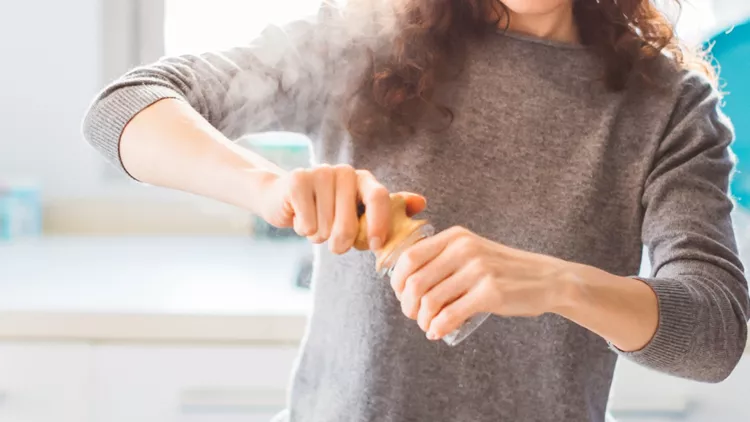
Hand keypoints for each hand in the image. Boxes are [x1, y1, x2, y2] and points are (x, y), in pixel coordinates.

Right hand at [258, 165, 425, 253]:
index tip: (375, 246)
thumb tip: (421, 202)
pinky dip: (304, 230)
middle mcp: (345, 172)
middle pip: (349, 224)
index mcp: (364, 179)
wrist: (285, 198)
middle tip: (334, 242)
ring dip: (319, 236)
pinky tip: (301, 219)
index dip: (379, 224)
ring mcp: (320, 172)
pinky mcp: (297, 179)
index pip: (379, 198)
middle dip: (341, 243)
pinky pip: (307, 223)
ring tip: (315, 224)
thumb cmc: (328, 211)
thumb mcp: (359, 213)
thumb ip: (389, 211)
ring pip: (326, 227)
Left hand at [390, 226, 570, 339]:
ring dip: (423, 319)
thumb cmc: (504, 270)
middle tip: (414, 315)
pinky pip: (450, 315)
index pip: (410, 257)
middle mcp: (464, 249)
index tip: (401, 295)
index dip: (398, 281)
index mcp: (455, 237)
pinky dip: (438, 327)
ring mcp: (478, 270)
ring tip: (428, 326)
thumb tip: (405, 283)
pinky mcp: (491, 293)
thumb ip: (443, 258)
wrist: (548, 279)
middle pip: (415, 281)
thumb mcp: (472, 251)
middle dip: (408, 304)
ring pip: (431, 301)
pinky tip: (437, 332)